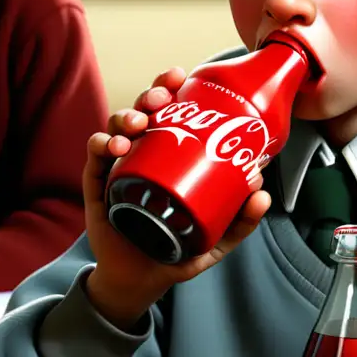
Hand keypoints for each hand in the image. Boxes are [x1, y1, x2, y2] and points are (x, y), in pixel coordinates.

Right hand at [83, 68, 271, 328]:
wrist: (143, 280)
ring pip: (116, 128)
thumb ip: (240, 221)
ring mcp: (118, 168)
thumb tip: (261, 193)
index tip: (181, 76)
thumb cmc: (178, 250)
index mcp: (168, 153)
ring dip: (125, 117)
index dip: (170, 87)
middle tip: (161, 97)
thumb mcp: (215, 237)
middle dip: (150, 94)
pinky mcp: (98, 187)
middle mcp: (142, 154)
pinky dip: (102, 145)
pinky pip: (94, 159)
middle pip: (142, 111)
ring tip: (139, 125)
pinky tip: (114, 147)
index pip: (168, 111)